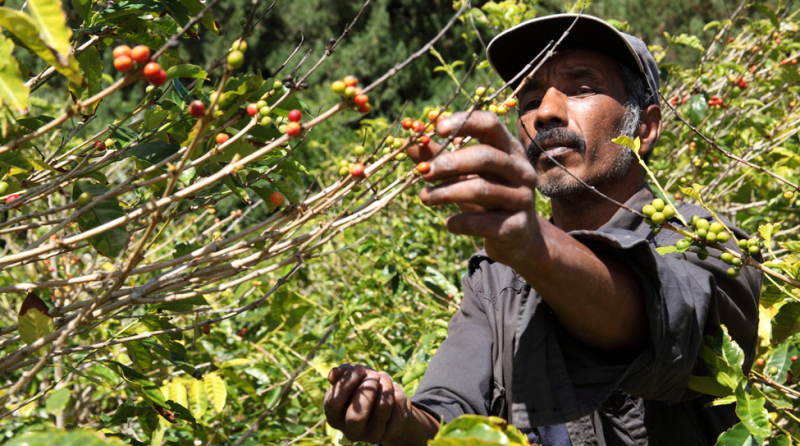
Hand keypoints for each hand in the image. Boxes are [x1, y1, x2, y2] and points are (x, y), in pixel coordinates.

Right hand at [324, 364, 412, 443]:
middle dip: (367, 389)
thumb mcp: (352, 380)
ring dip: (385, 383)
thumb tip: (333, 373)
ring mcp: (373, 434)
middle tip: (374, 374)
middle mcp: (352, 431)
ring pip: (383, 405)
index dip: (347, 383)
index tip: (359, 369)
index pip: (334, 404)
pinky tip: (392, 389)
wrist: (386, 406)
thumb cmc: (363, 390)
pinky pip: (398, 402)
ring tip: (384, 376)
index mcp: (335, 418)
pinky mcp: (393, 430)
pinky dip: (396, 388)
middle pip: (357, 415)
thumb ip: (342, 375)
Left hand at [408, 111, 542, 266]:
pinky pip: (484, 222)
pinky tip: (448, 224)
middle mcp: (521, 170)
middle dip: (450, 163)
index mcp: (509, 149)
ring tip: (425, 198)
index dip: (464, 123)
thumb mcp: (465, 175)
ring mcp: (522, 198)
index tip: (436, 129)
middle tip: (424, 172)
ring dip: (447, 193)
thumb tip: (411, 145)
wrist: (516, 236)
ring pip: (482, 189)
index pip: (490, 124)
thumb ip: (440, 158)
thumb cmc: (486, 196)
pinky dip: (461, 222)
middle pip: (485, 156)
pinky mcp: (517, 226)